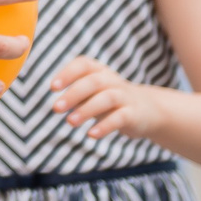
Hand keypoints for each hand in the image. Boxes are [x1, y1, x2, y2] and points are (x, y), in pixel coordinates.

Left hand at [47, 55, 172, 144]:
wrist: (148, 110)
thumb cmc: (110, 101)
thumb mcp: (93, 95)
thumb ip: (75, 96)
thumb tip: (56, 104)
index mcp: (99, 72)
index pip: (83, 65)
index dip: (67, 73)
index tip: (52, 87)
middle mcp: (112, 81)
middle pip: (93, 82)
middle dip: (73, 94)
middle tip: (55, 108)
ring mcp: (124, 97)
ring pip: (106, 98)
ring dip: (86, 110)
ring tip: (70, 122)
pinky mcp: (134, 114)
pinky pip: (120, 118)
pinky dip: (105, 126)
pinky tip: (91, 135)